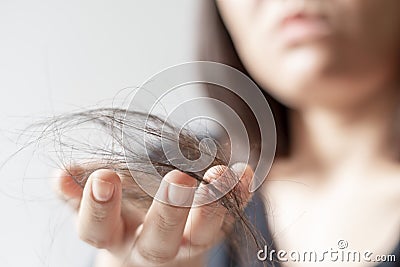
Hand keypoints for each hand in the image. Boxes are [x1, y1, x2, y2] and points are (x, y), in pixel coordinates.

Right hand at [54, 164, 252, 266]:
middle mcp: (150, 245)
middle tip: (178, 180)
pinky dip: (238, 195)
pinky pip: (229, 218)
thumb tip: (60, 175)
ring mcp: (186, 242)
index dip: (98, 207)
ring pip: (202, 235)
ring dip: (214, 203)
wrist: (154, 239)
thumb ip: (79, 191)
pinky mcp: (212, 232)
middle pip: (159, 239)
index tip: (103, 177)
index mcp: (114, 235)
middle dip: (168, 211)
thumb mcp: (98, 203)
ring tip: (221, 173)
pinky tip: (244, 172)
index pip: (98, 229)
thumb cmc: (122, 213)